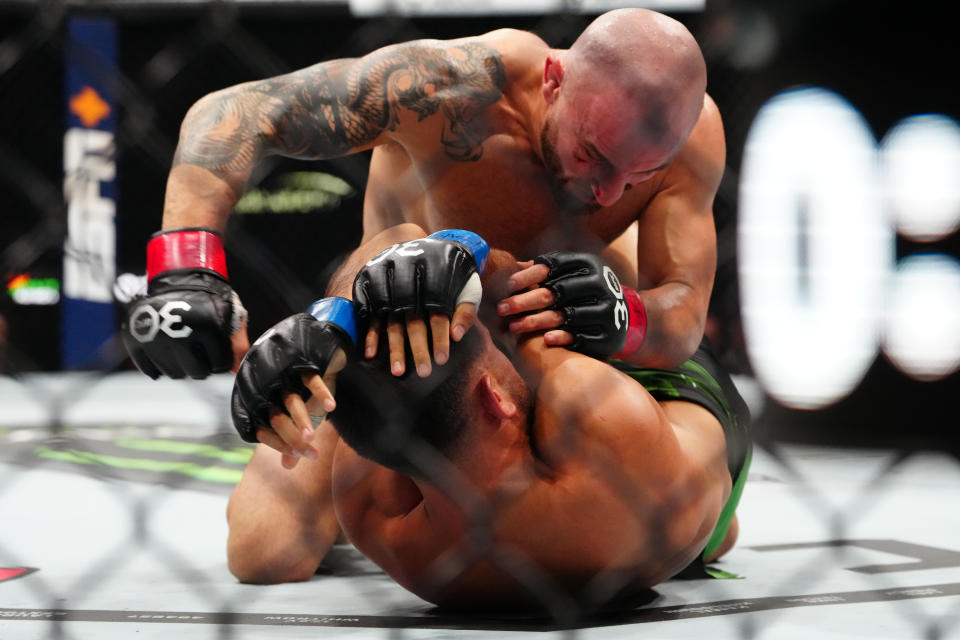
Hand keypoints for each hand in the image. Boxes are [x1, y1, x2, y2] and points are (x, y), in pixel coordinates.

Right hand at [121, 229, 247, 378]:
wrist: (179, 277)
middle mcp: (179, 335)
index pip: (220, 366)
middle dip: (202, 366)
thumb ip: (238, 344)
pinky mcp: (136, 339)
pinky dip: (158, 366)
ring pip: (174, 374)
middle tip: (200, 353)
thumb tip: (238, 372)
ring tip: (183, 349)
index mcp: (207, 328)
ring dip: (181, 366)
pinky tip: (165, 353)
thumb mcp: (229, 316)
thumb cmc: (208, 299)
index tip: (217, 352)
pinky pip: (150, 370)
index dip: (221, 361)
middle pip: (197, 373)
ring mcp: (155, 339)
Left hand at [231, 308, 353, 466]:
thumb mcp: (294, 409)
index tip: (297, 457)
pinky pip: (310, 379)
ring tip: (312, 437)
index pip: (265, 428)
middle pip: (278, 417)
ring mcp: (285, 375)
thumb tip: (287, 467)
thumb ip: (289, 435)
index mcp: (262, 401)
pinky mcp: (302, 361)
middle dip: (292, 437)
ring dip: (302, 420)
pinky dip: (320, 393)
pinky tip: (331, 408)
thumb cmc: (297, 383)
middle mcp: (269, 388)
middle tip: (310, 453)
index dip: (279, 444)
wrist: (302, 342)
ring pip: (291, 400)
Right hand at [352, 230, 487, 377]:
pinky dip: (370, 331)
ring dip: (393, 344)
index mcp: (436, 267)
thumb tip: (456, 336)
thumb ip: (466, 310)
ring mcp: (385, 270)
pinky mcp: (370, 275)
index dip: (439, 335)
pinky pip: (368, 307)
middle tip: (423, 371)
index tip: (441, 360)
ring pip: (389, 314)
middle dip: (418, 346)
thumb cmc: (456, 274)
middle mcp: (408, 266)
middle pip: (412, 314)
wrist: (434, 245)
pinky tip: (371, 354)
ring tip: (399, 371)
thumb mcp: (468, 286)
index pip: (437, 308)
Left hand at [499, 251, 644, 358]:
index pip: (555, 266)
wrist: (624, 317)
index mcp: (589, 264)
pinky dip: (563, 337)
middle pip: (557, 291)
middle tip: (501, 309)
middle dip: (525, 301)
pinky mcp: (610, 334)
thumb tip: (512, 265)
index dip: (530, 275)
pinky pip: (583, 336)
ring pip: (568, 315)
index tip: (508, 285)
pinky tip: (545, 340)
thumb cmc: (583, 293)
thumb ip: (544, 271)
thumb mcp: (570, 276)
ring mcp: (608, 309)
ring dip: (537, 321)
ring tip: (514, 327)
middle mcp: (601, 283)